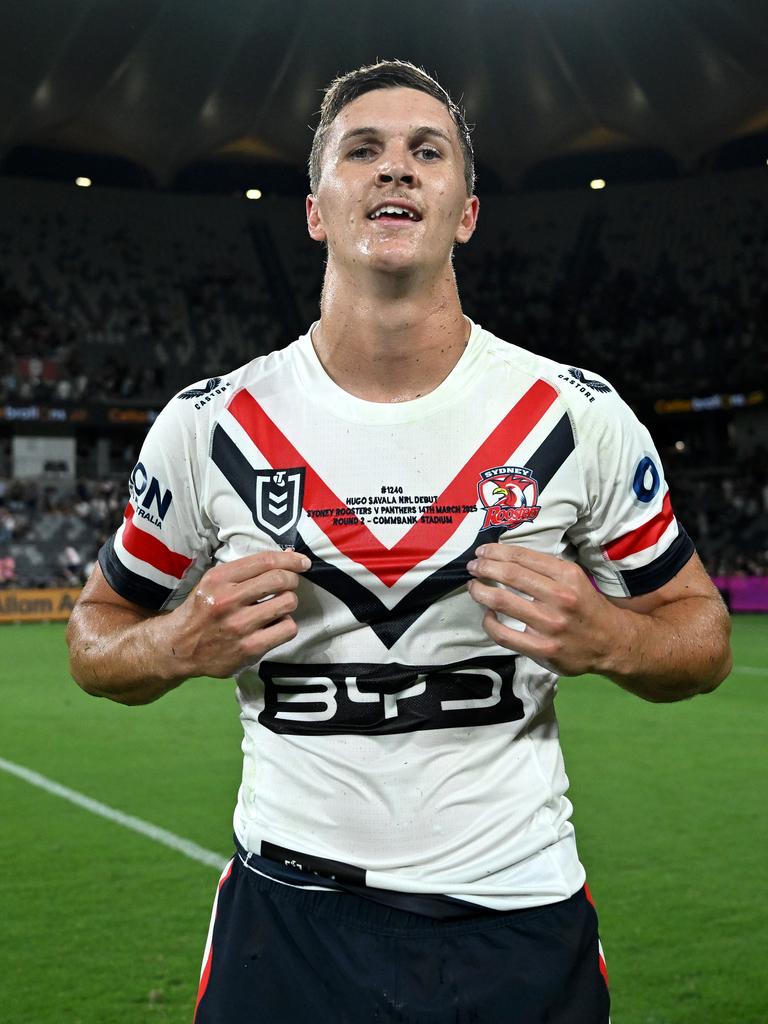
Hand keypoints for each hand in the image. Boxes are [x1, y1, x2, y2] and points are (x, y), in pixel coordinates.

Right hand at [161, 550, 310, 678]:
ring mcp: (239, 626)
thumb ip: (247, 571)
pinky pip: (287, 629)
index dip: (290, 560)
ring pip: (287, 603)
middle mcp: (228, 600)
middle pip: (280, 580)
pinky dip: (286, 625)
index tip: (302, 562)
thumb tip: (289, 558)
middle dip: (292, 580)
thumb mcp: (215, 582)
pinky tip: (274, 625)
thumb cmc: (203, 609)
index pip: (265, 561)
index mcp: (219, 578)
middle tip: (289, 584)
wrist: (180, 647)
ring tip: (278, 606)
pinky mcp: (249, 648)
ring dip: (288, 602)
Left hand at [466, 543, 623, 676]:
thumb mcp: (574, 578)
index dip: (497, 552)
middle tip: (473, 567)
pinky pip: (504, 634)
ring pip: (501, 601)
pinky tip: (487, 616)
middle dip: (485, 568)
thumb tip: (505, 557)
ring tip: (474, 587)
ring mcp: (550, 625)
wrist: (611, 642)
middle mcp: (559, 597)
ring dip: (480, 591)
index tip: (482, 552)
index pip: (523, 557)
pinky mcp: (542, 649)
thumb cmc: (586, 606)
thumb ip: (545, 569)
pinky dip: (489, 623)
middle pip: (510, 575)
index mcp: (567, 575)